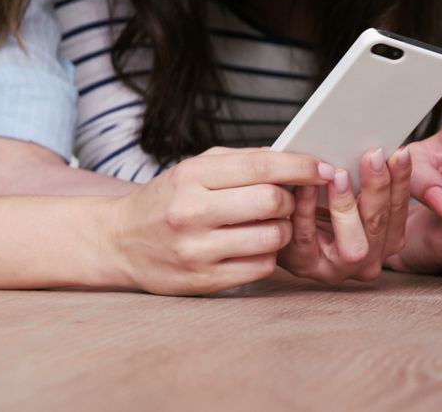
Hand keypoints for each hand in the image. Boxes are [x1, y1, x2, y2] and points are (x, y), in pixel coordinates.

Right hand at [109, 147, 334, 294]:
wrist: (119, 242)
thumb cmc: (166, 200)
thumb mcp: (193, 169)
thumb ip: (241, 162)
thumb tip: (296, 160)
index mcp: (191, 176)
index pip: (261, 166)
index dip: (301, 166)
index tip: (322, 169)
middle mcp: (192, 212)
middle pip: (272, 202)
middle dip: (291, 201)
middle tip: (286, 201)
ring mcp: (197, 250)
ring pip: (272, 238)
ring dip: (283, 230)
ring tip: (269, 225)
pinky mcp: (204, 281)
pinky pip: (261, 267)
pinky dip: (267, 255)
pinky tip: (253, 247)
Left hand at [279, 147, 411, 284]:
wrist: (280, 230)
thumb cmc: (320, 207)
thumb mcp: (351, 193)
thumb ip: (367, 179)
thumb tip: (378, 150)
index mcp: (386, 240)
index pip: (399, 208)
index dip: (402, 180)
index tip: (400, 152)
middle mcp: (368, 259)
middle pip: (379, 224)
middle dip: (377, 187)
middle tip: (372, 156)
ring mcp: (338, 268)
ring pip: (353, 245)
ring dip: (346, 206)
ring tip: (338, 174)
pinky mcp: (305, 266)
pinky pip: (308, 239)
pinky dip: (307, 209)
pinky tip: (305, 186)